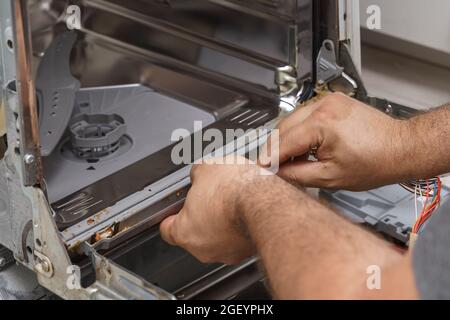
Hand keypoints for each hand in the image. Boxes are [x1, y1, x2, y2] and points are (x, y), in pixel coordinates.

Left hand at [160, 157, 260, 264]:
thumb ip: (197, 176)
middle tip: (209, 198)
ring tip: (231, 202)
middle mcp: (203, 249)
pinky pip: (238, 240)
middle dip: (201, 216)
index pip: (167, 230)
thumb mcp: (206, 168)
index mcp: (185, 232)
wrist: (265, 202)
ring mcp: (227, 253)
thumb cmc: (234, 190)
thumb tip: (200, 175)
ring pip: (218, 238)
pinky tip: (244, 211)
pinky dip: (240, 228)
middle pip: (194, 234)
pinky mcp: (247, 252)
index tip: (176, 209)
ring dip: (222, 223)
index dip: (172, 216)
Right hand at [265, 92, 409, 190]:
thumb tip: (278, 173)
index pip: (283, 143)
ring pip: (291, 120)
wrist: (400, 148)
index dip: (270, 159)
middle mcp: (323, 106)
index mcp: (321, 124)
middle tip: (273, 166)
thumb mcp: (331, 178)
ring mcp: (328, 101)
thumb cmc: (376, 161)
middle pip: (282, 128)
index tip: (262, 169)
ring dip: (285, 139)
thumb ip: (297, 175)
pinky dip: (298, 130)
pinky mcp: (332, 101)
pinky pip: (304, 115)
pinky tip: (302, 145)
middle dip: (275, 149)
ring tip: (290, 159)